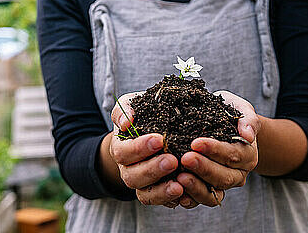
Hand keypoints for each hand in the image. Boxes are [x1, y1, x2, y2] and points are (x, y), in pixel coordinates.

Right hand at [109, 92, 183, 206]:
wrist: (147, 130)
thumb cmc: (140, 116)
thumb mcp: (130, 105)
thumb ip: (124, 109)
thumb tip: (126, 122)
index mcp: (121, 149)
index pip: (123, 152)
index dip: (139, 148)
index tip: (160, 139)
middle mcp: (128, 170)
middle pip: (133, 177)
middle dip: (152, 170)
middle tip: (172, 160)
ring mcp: (142, 184)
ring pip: (145, 195)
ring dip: (162, 191)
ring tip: (180, 184)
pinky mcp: (158, 193)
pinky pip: (162, 202)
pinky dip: (172, 200)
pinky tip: (186, 194)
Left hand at [177, 90, 260, 208]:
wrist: (221, 124)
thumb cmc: (227, 113)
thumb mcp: (239, 108)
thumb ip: (247, 119)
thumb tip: (247, 135)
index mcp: (247, 154)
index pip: (232, 154)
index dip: (215, 150)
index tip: (196, 143)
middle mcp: (238, 173)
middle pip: (223, 176)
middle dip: (204, 168)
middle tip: (185, 158)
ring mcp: (224, 184)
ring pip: (214, 192)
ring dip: (196, 186)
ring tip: (179, 177)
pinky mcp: (209, 191)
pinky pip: (202, 200)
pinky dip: (191, 199)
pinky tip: (177, 191)